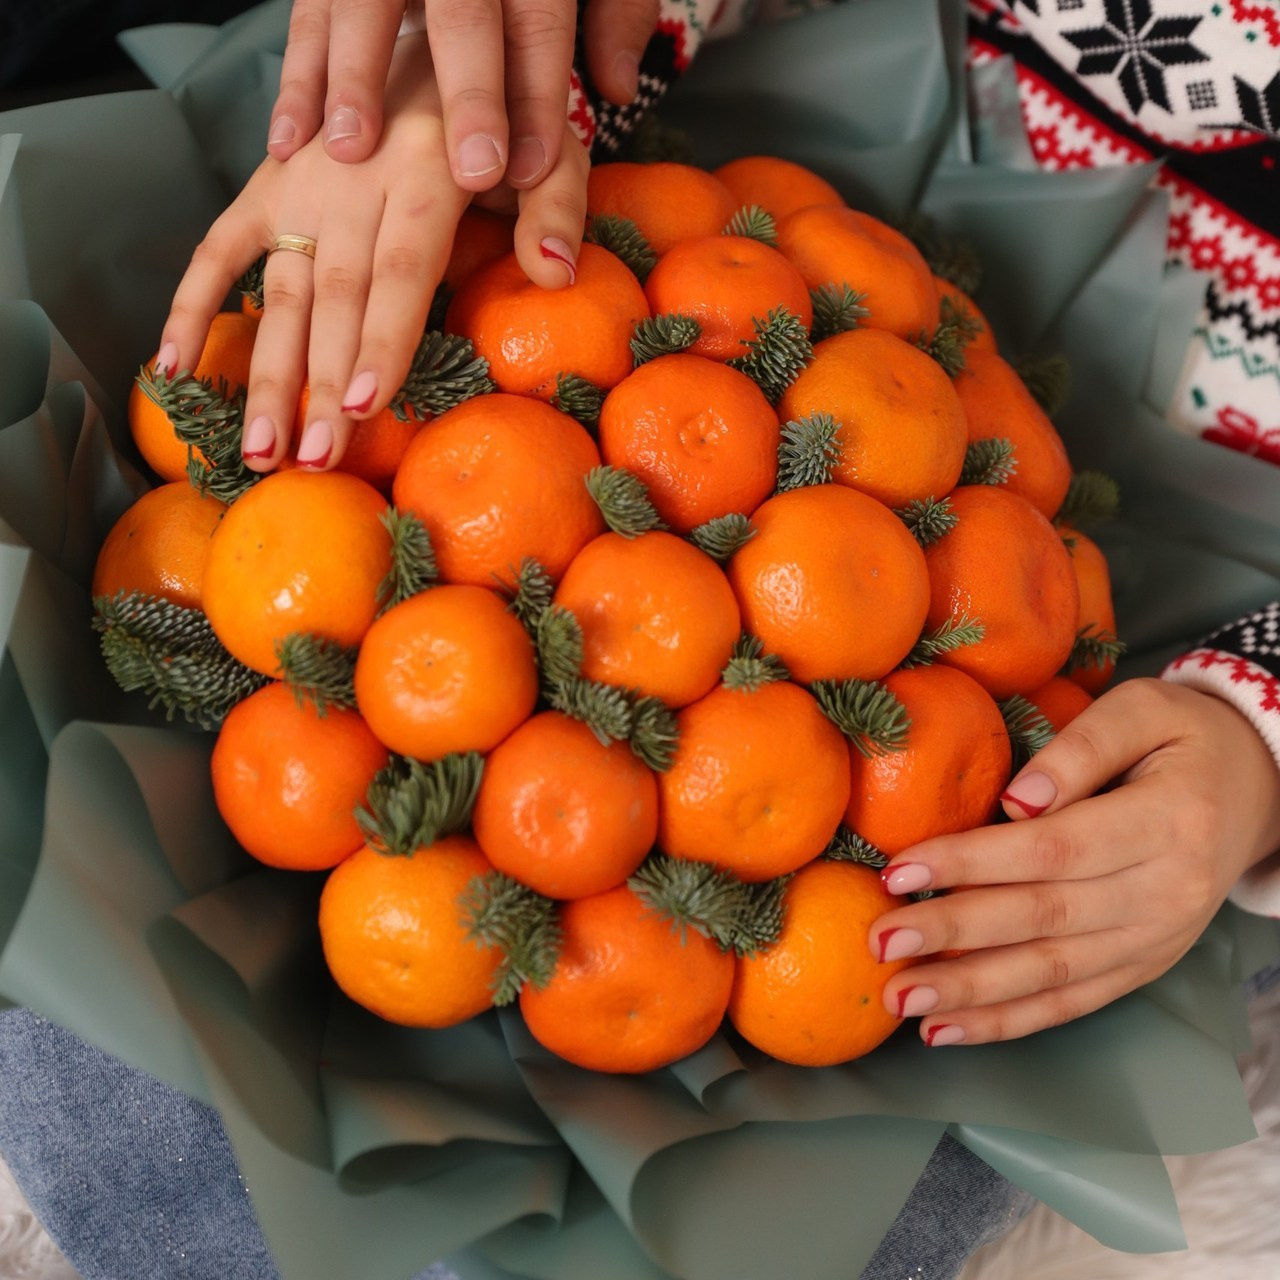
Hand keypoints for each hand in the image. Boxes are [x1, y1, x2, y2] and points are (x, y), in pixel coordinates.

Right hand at [154, 32, 588, 473]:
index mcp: (421, 174)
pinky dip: (191, 306)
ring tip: (259, 449)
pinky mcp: (266, 188)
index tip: (362, 405)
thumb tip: (557, 272)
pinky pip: (216, 249)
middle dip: (320, 385)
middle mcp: (350, 184)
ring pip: (278, 293)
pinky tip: (172, 368)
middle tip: (312, 459)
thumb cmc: (493, 113)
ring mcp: (298, 187)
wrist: (420, 36)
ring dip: (266, 373)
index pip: (399, 272)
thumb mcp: (544, 144)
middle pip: (335, 299)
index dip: (381, 340)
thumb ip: (553, 203)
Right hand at [267, 0, 657, 187]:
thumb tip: (618, 87)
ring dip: (354, 80)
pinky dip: (297, 79)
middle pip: (463, 15)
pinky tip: (290, 141)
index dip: (537, 97)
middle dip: (470, 94)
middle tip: (474, 172)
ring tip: (350, 151)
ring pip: (363, 5)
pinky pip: (307, 16)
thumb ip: (614, 15)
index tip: (532, 171)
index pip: (538, 23)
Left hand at [869, 678, 1279, 1045]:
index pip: (1053, 850)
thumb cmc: (1185, 738)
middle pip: (1043, 919)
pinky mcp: (1142, 966)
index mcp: (1167, 823)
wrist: (1260, 789)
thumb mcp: (1144, 709)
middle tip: (879, 942)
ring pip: (1053, 974)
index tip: (897, 869)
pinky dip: (1008, 1021)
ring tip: (899, 999)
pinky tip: (947, 1028)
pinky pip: (1072, 1002)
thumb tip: (1013, 799)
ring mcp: (1155, 940)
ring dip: (970, 993)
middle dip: (953, 934)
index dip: (971, 863)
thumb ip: (1079, 749)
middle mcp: (1164, 894)